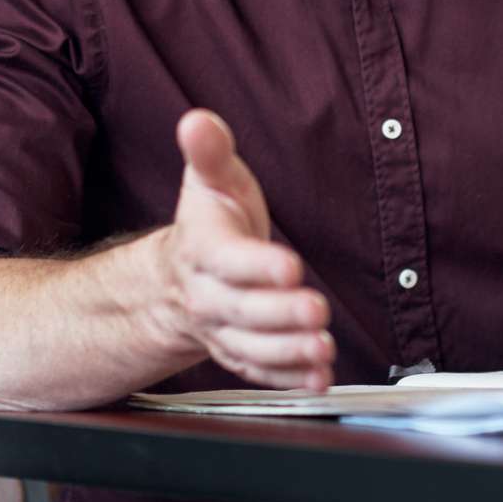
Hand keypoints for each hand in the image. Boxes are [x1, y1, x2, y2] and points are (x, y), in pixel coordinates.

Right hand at [161, 109, 333, 390]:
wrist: (179, 277)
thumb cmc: (208, 223)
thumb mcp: (209, 180)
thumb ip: (209, 152)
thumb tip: (196, 120)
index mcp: (201, 250)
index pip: (227, 260)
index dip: (256, 265)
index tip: (289, 266)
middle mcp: (207, 296)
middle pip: (242, 310)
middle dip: (280, 314)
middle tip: (315, 310)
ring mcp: (222, 330)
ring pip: (251, 348)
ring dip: (288, 352)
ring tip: (322, 350)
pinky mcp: (240, 354)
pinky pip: (261, 373)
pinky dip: (290, 381)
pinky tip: (319, 380)